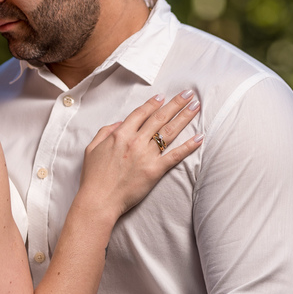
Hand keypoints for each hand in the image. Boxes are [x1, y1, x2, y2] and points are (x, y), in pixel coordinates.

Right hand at [79, 91, 202, 216]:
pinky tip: (199, 137)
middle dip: (175, 104)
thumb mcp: (92, 148)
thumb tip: (120, 123)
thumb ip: (106, 132)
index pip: (141, 113)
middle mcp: (135, 141)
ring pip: (169, 131)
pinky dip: (188, 146)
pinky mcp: (155, 170)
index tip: (163, 96)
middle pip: (159, 118)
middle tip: (188, 94)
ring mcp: (147, 155)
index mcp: (120, 134)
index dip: (153, 103)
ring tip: (196, 107)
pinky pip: (175, 155)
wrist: (99, 200)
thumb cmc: (93, 177)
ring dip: (184, 117)